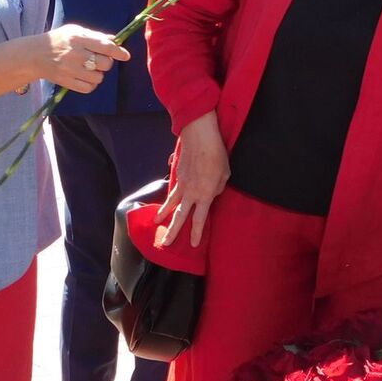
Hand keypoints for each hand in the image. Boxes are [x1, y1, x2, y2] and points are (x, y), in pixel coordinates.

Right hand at [26, 24, 130, 93]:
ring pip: (98, 77)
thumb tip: (114, 40)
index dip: (119, 52)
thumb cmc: (58, 40)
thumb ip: (95, 36)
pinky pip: (89, 88)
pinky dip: (91, 84)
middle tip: (100, 59)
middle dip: (107, 62)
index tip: (126, 55)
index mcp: (78, 38)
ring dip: (98, 74)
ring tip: (90, 68)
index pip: (105, 46)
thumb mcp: (75, 31)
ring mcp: (70, 70)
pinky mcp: (66, 82)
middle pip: (105, 64)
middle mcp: (75, 54)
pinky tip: (86, 77)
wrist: (34, 55)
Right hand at [155, 112, 227, 247]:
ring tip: (156, 222)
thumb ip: (217, 188)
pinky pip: (173, 189)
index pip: (199, 219)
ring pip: (171, 203)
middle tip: (164, 243)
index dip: (195, 233)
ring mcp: (181, 183)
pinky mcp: (177, 174)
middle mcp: (190, 193)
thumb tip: (210, 194)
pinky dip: (168, 197)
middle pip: (179, 216)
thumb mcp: (224, 174)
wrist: (199, 136)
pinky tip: (167, 201)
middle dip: (172, 231)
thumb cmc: (216, 154)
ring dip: (164, 214)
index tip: (192, 244)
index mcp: (204, 195)